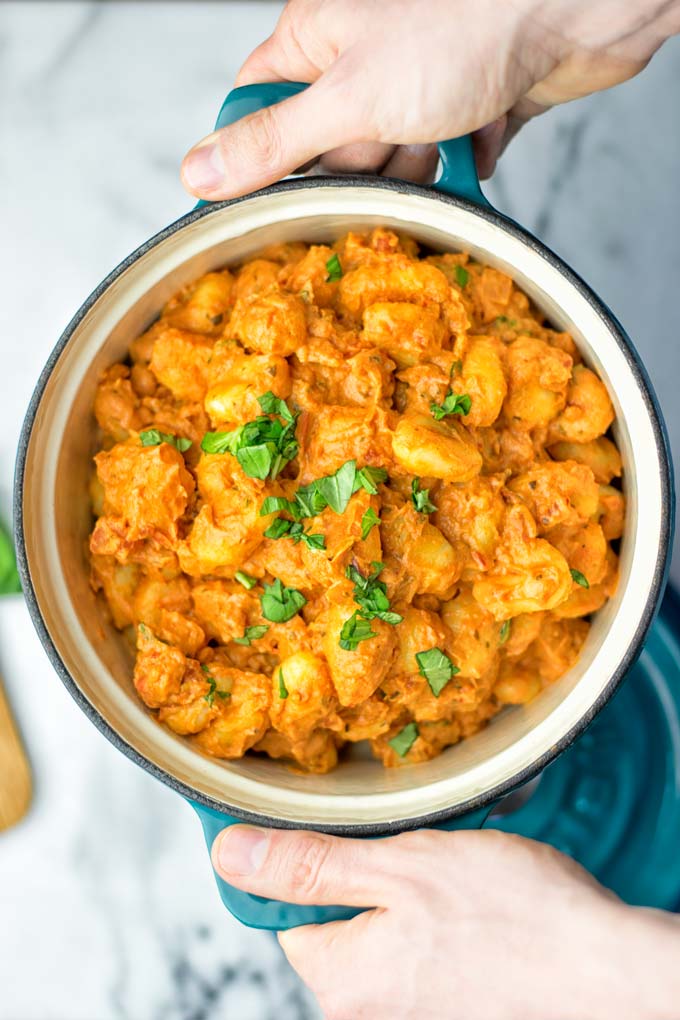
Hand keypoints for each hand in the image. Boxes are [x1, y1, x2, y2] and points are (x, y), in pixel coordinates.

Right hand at [181, 0, 679, 198]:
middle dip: (359, 165)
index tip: (278, 190)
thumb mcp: (349, 95)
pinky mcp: (463, 107)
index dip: (264, 155)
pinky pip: (440, 161)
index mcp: (315, 38)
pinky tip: (475, 133)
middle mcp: (361, 60)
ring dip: (414, 165)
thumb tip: (199, 172)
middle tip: (386, 143)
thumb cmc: (465, 24)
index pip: (257, 108)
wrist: (572, 12)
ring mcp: (414, 83)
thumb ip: (275, 141)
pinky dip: (457, 162)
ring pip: (388, 160)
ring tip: (443, 132)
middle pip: (327, 149)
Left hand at [212, 825, 679, 1019]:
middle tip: (418, 851)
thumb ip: (309, 865)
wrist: (607, 971)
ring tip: (459, 877)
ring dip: (410, 892)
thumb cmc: (512, 917)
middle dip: (370, 873)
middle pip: (337, 919)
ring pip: (384, 929)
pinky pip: (421, 949)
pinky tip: (476, 904)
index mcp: (342, 981)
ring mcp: (410, 1013)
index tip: (341, 831)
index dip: (309, 859)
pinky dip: (440, 918)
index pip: (285, 911)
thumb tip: (228, 856)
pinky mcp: (448, 1006)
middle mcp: (367, 1011)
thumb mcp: (398, 866)